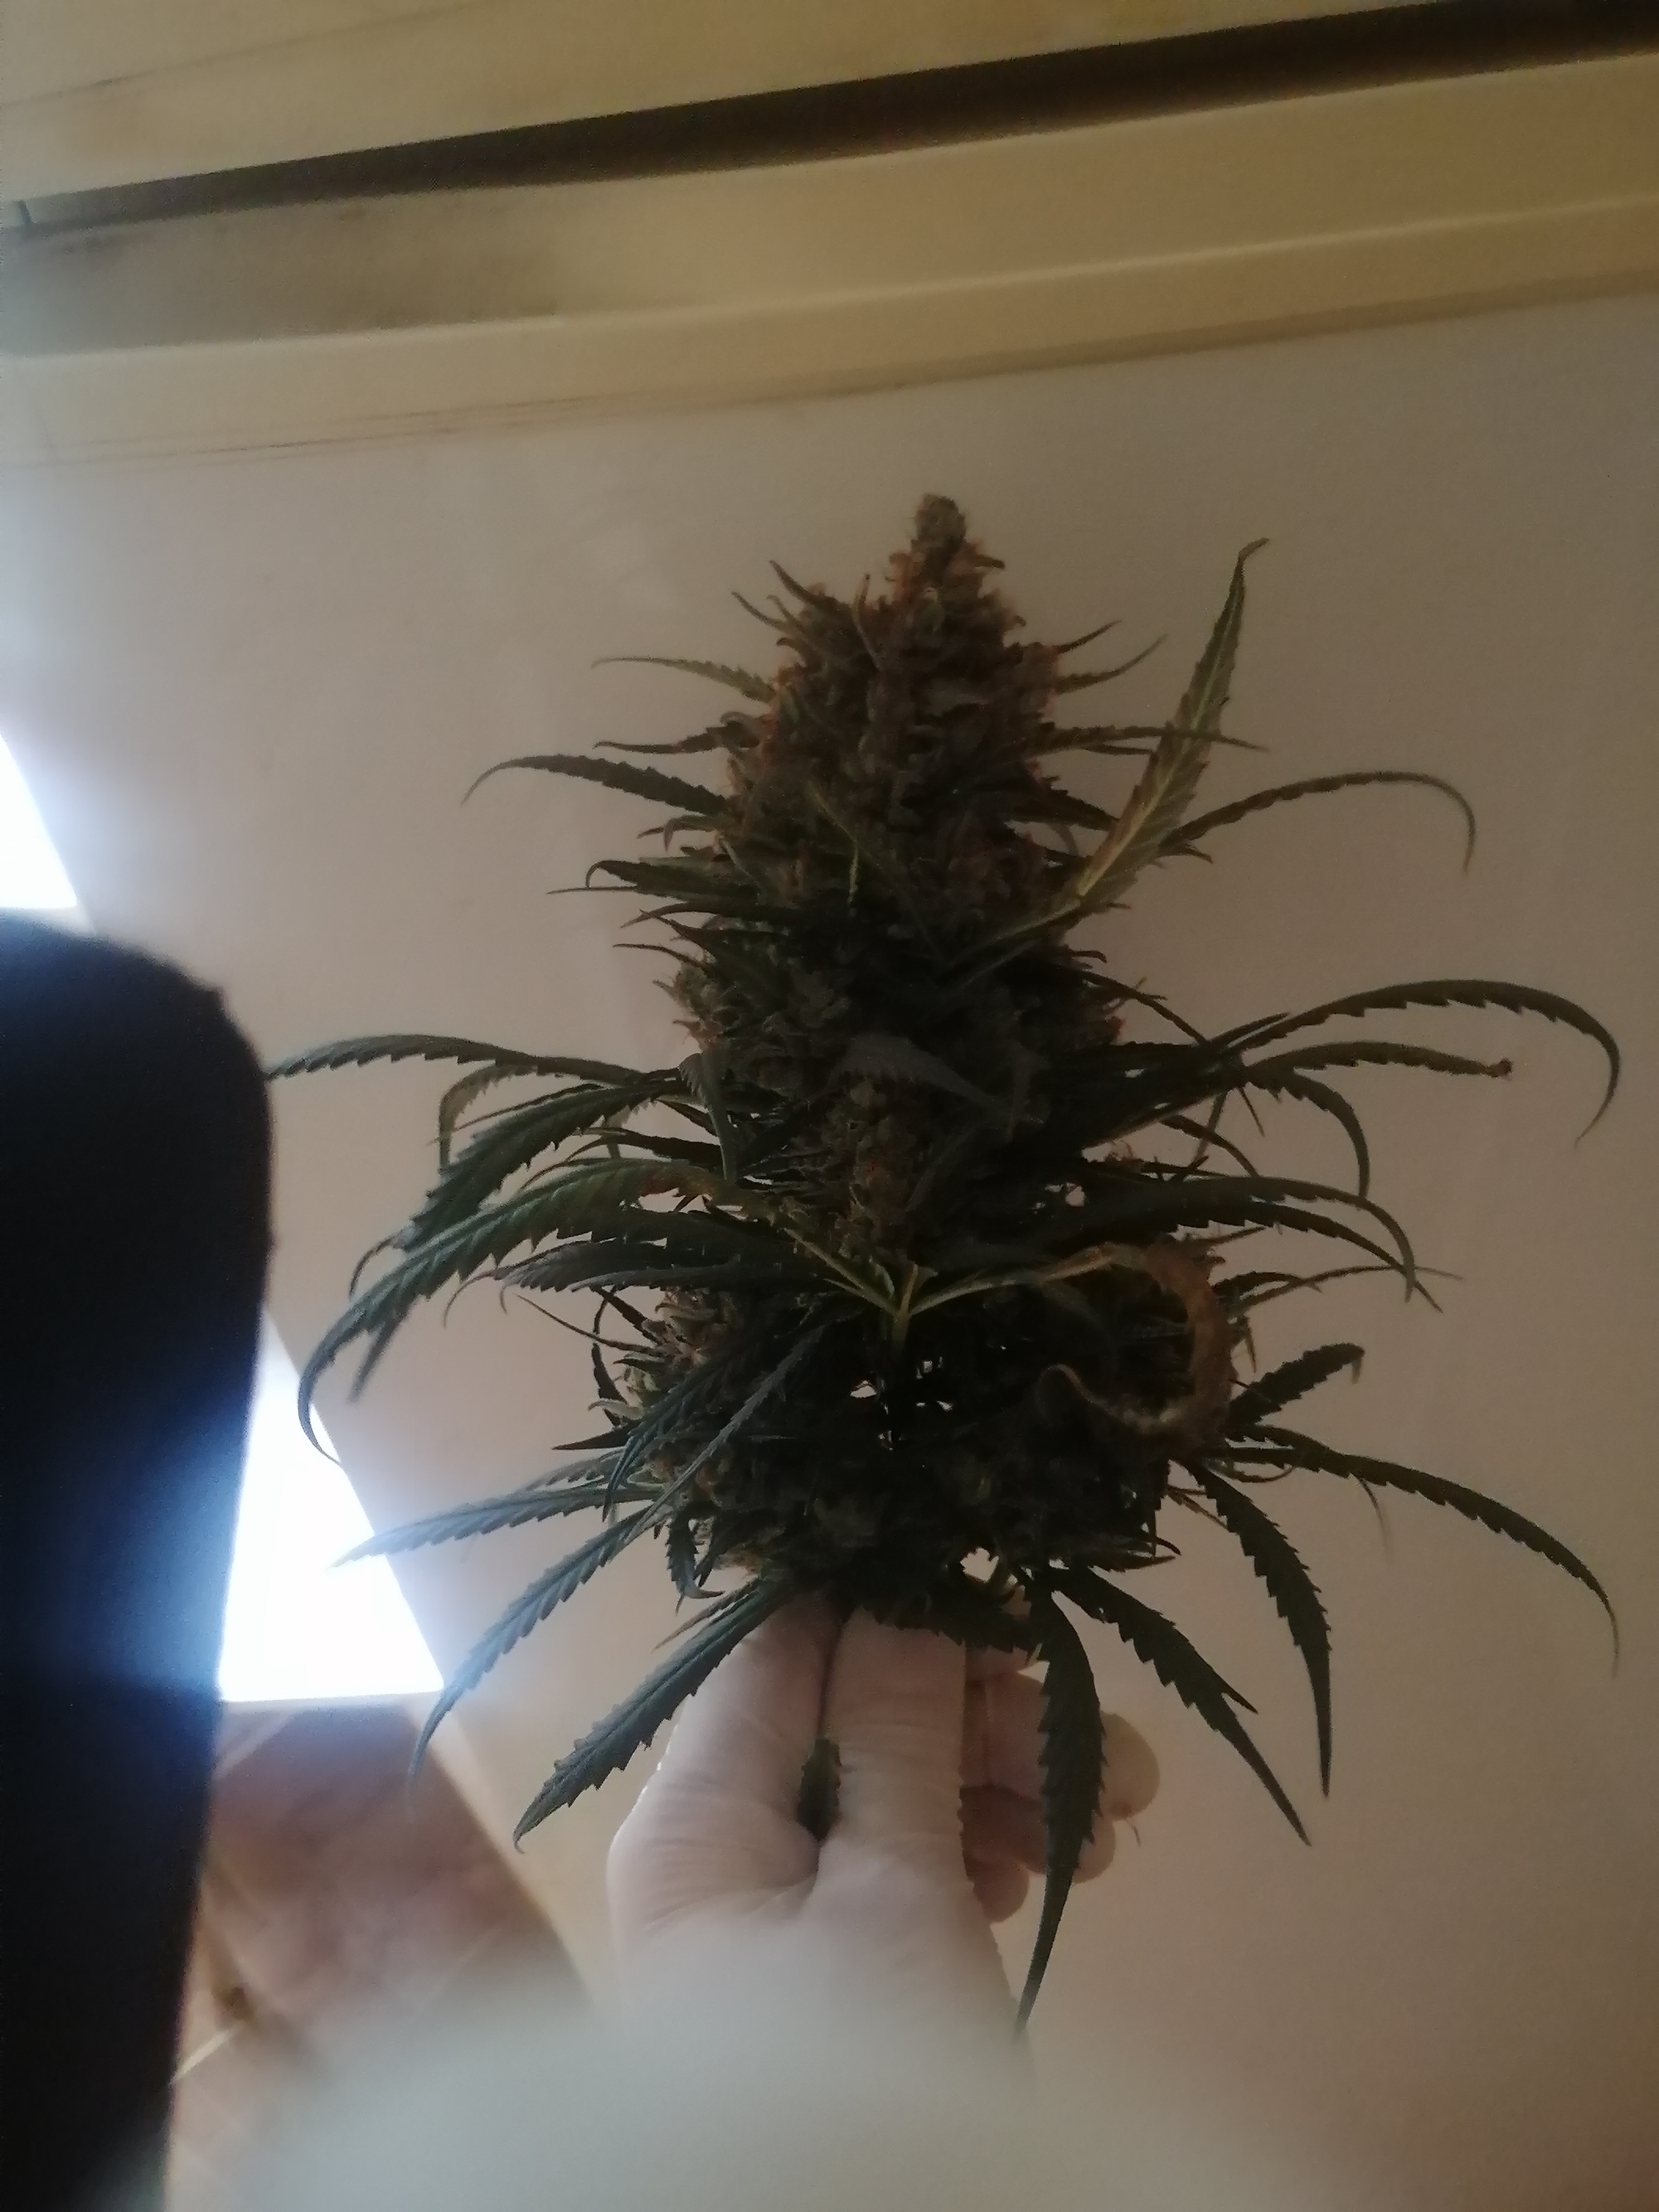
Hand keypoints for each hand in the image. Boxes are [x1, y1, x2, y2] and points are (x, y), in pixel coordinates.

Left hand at [607, 1598, 1157, 2026]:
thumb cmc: (866, 2073)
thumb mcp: (895, 1893)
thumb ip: (898, 1733)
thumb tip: (902, 1592)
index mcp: (696, 1808)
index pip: (784, 1641)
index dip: (898, 1610)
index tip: (1014, 1619)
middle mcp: (716, 1841)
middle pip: (849, 1712)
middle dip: (981, 1716)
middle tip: (1101, 1751)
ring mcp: (767, 1904)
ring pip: (890, 1787)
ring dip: (1005, 1782)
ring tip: (1116, 1818)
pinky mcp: (819, 1960)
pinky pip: (898, 1861)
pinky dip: (979, 1850)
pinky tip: (1056, 1866)